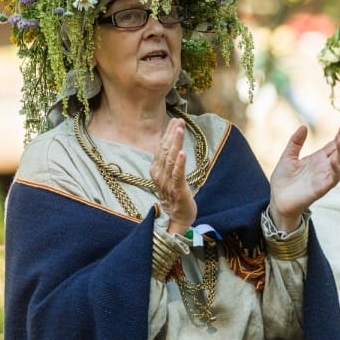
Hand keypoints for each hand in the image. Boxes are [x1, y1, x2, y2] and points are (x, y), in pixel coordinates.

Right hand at [149, 118, 195, 234]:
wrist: (177, 219)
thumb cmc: (174, 196)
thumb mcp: (168, 176)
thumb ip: (168, 162)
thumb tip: (172, 145)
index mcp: (156, 170)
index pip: (161, 148)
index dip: (167, 134)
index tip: (174, 120)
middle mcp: (159, 175)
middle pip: (165, 151)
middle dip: (172, 134)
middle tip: (179, 120)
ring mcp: (167, 183)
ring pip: (171, 159)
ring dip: (176, 143)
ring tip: (180, 130)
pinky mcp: (178, 191)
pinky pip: (177, 175)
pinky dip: (180, 163)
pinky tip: (183, 153)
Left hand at [267, 121, 339, 232]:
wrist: (277, 200)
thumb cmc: (283, 180)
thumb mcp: (288, 157)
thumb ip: (295, 142)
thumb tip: (303, 127)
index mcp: (318, 159)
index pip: (334, 145)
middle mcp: (324, 167)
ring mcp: (324, 178)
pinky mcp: (321, 188)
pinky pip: (333, 179)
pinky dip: (336, 169)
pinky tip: (334, 159)